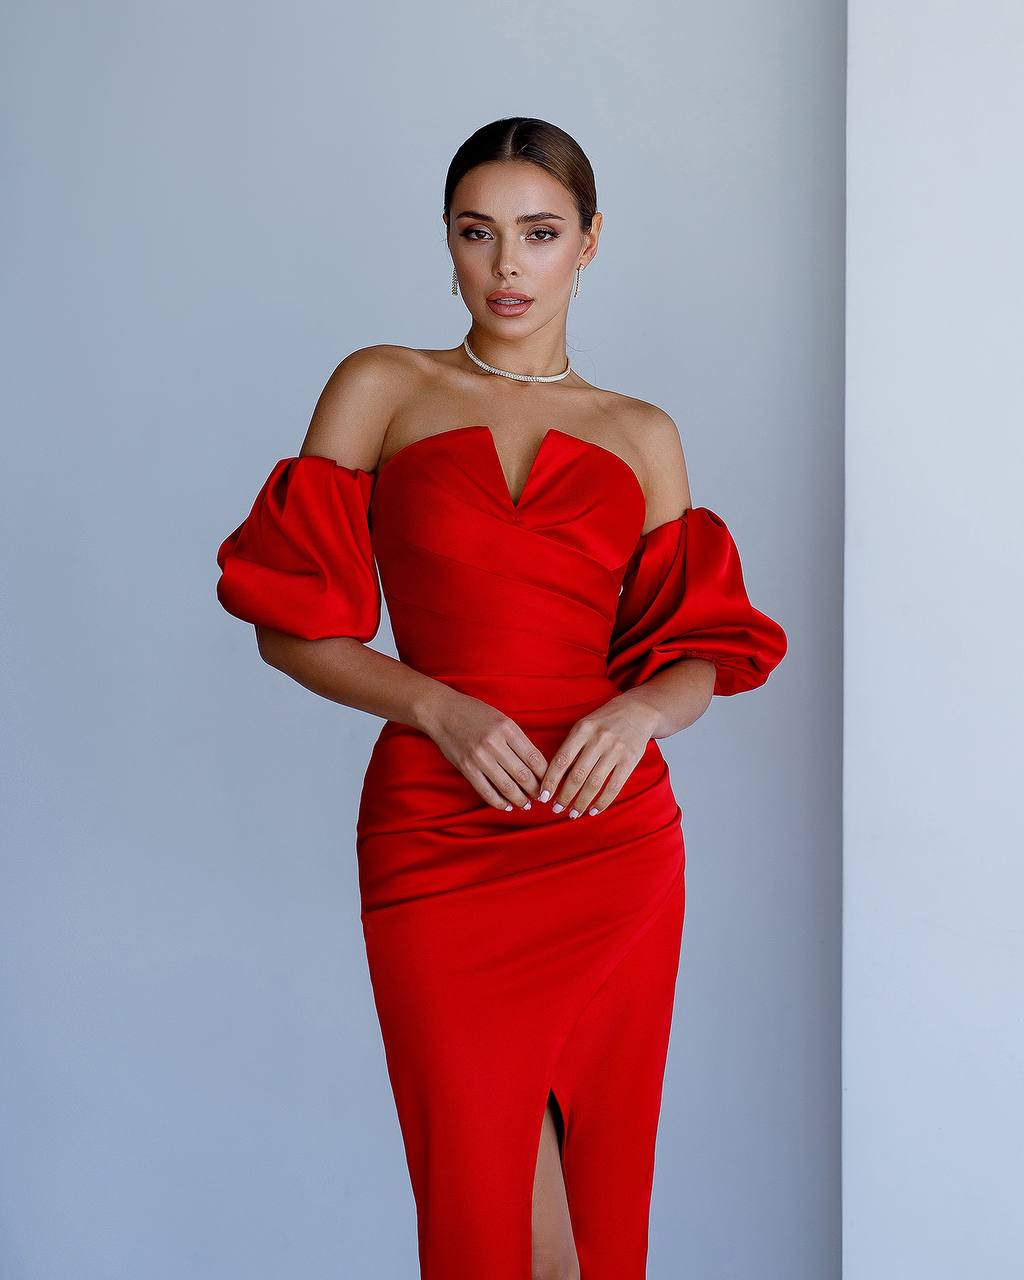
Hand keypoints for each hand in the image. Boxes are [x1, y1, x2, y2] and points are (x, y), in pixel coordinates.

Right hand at [423, 691, 548, 811]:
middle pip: (523, 774)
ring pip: (507, 786)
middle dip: (535, 790)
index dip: (545, 775)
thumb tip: (536, 765)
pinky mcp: (466, 768)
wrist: (442, 711)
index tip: (549, 783)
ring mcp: (479, 757)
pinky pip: (486, 791)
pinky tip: (507, 806)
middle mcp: (495, 743)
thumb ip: (517, 740)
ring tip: (526, 805)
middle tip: (541, 797)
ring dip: (520, 799)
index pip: (534, 758)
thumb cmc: (475, 713)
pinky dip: (499, 802)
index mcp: (508, 728)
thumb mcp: (501, 719)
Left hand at [538, 693, 660, 817]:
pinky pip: (614, 786)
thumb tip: (556, 777)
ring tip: (574, 814)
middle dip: (564, 796)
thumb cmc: (606, 720)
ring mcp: (615, 750)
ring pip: (594, 784)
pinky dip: (602, 802)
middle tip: (556, 809)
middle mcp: (598, 740)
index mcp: (582, 729)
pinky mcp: (630, 760)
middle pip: (576, 775)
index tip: (543, 796)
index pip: (561, 760)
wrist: (639, 710)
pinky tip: (594, 810)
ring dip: (581, 803)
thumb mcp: (585, 725)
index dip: (550, 781)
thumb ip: (572, 747)